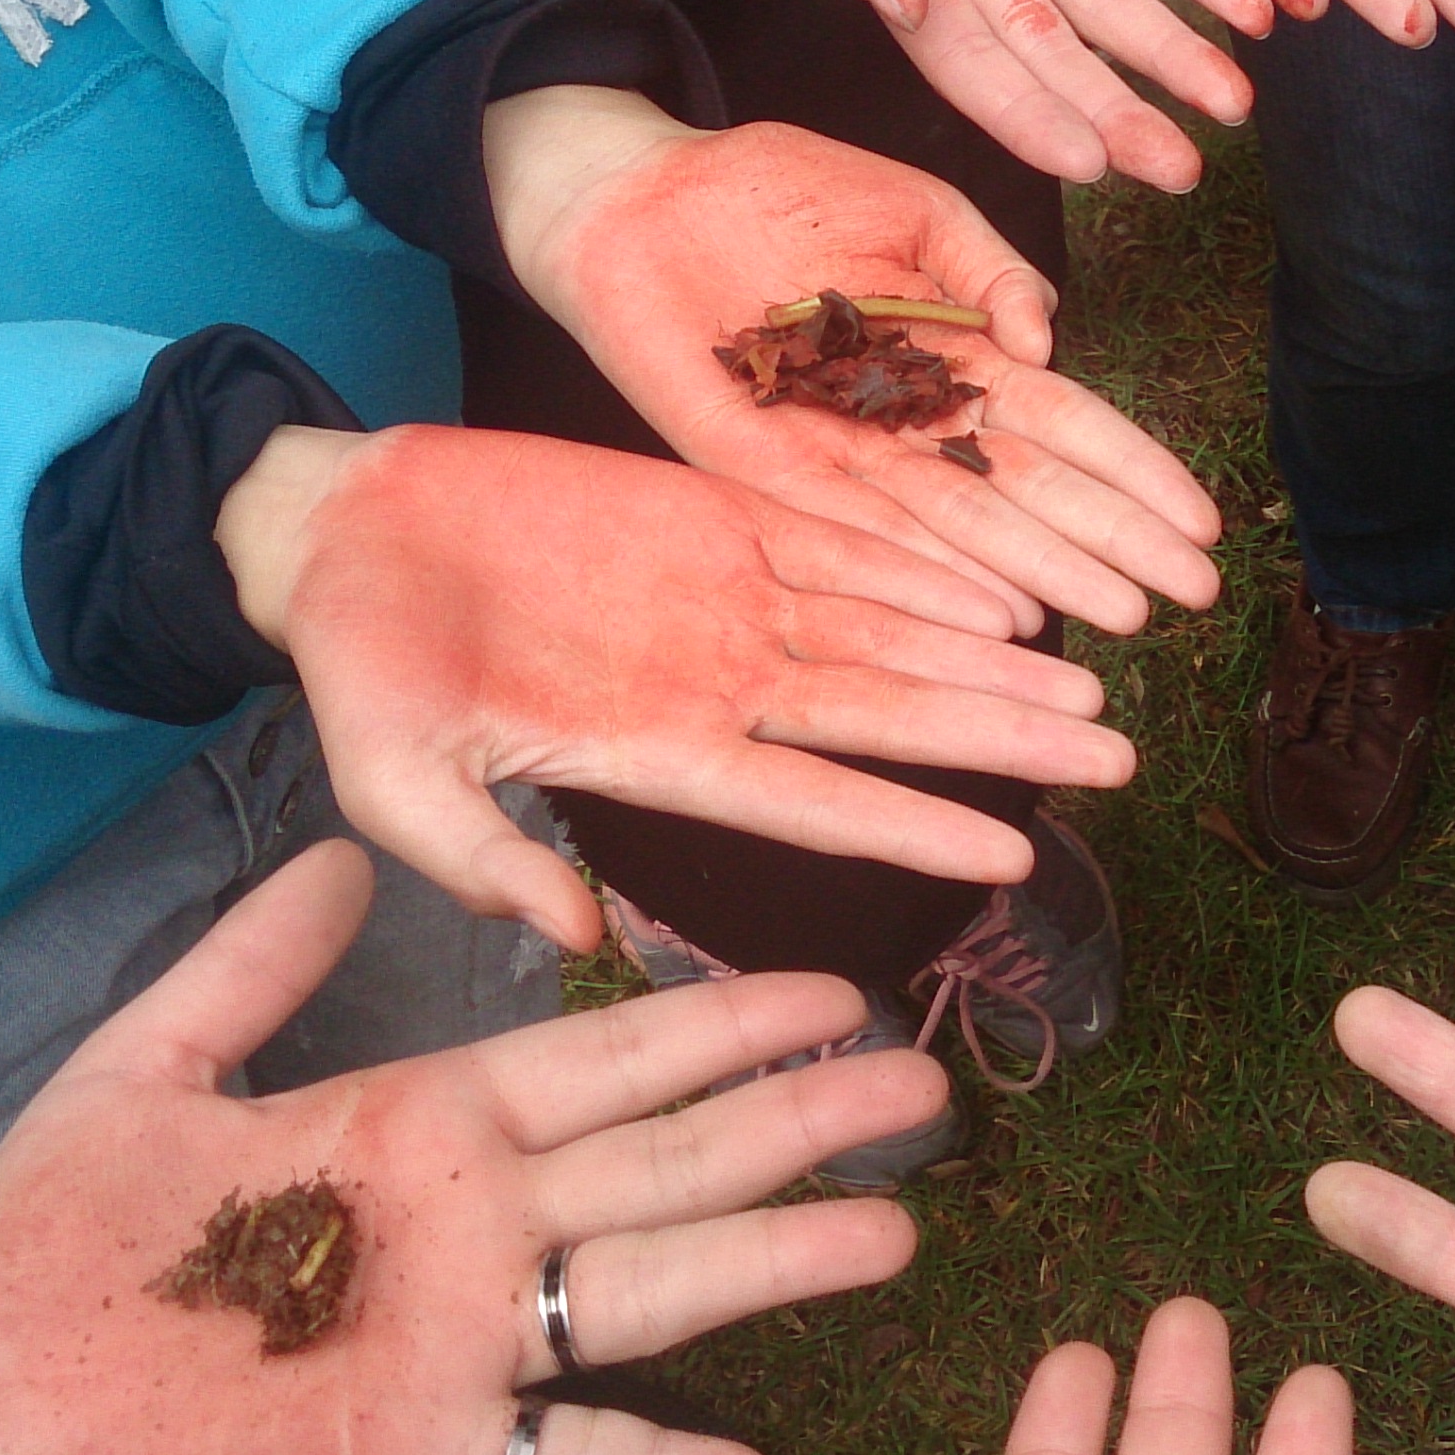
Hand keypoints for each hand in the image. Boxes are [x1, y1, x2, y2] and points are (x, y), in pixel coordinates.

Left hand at [0, 843, 941, 1454]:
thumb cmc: (48, 1255)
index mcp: (423, 1123)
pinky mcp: (419, 1447)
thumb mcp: (146, 1071)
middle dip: (796, 1119)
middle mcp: (472, 1222)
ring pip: (650, 1286)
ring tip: (894, 1233)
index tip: (834, 988)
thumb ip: (251, 967)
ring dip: (773, 1260)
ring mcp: (459, 1338)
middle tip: (921, 1085)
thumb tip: (349, 852)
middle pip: (669, 1158)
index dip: (722, 1022)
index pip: (608, 1058)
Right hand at [216, 421, 1134, 950]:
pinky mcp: (711, 512)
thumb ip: (476, 861)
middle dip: (1002, 742)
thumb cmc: (355, 666)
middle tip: (1118, 763)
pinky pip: (841, 540)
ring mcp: (723, 597)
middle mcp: (715, 684)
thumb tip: (570, 942)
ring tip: (1095, 690)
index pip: (814, 802)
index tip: (1017, 857)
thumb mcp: (390, 779)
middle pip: (890, 718)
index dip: (915, 823)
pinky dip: (926, 565)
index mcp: (654, 752)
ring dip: (991, 662)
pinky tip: (1011, 592)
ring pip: (890, 633)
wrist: (335, 532)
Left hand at [485, 91, 1223, 635]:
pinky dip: (933, 577)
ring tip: (1124, 617)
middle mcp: (915, 420)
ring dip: (1049, 575)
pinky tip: (1001, 615)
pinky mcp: (774, 476)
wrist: (637, 196)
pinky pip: (864, 536)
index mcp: (958, 352)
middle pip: (1033, 494)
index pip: (1066, 425)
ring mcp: (850, 456)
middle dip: (1116, 543)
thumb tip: (1050, 339)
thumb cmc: (773, 187)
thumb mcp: (910, 206)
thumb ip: (987, 265)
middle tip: (1192, 597)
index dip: (1135, 472)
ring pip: (966, 530)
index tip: (1201, 522)